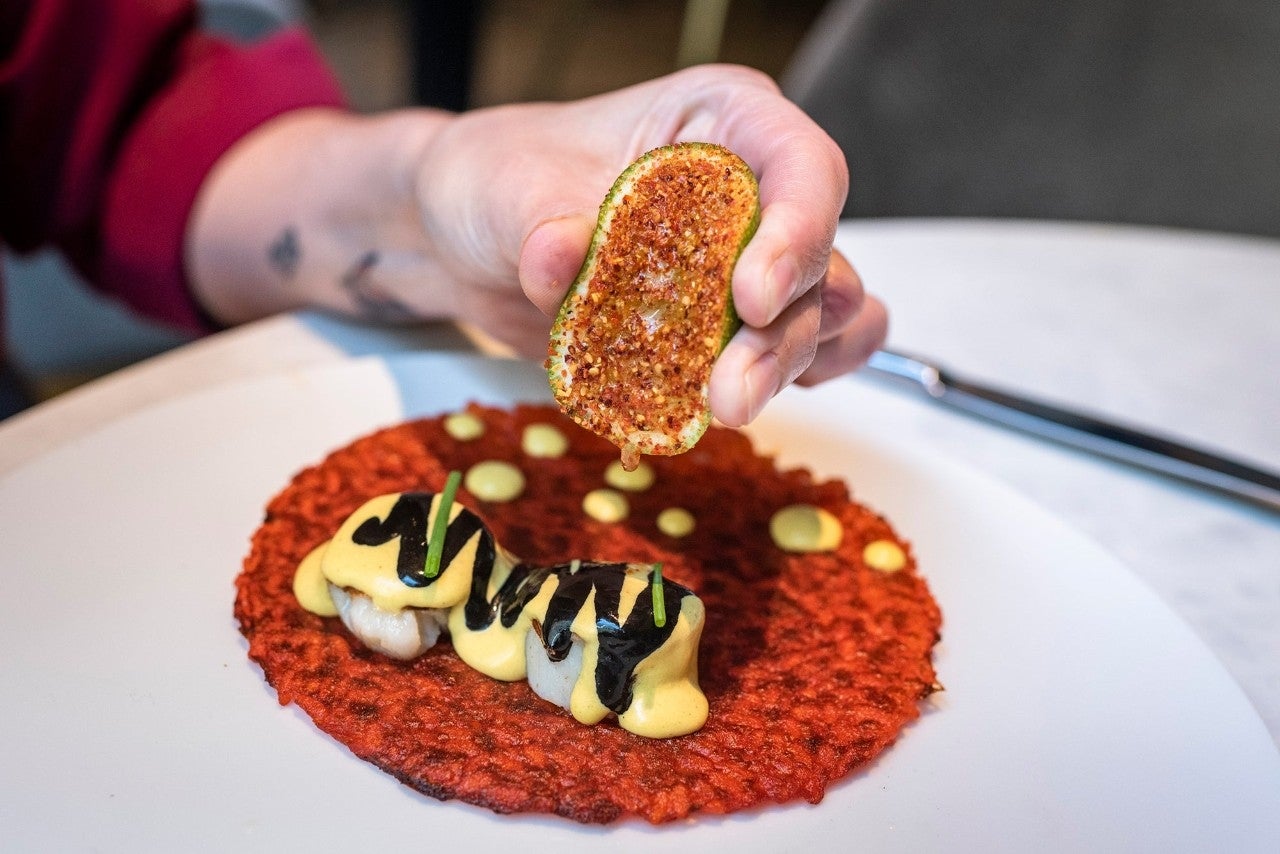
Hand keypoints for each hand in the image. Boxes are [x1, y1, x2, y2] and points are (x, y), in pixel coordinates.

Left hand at [189, 66, 884, 426]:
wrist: (450, 243)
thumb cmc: (477, 182)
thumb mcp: (497, 183)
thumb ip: (541, 216)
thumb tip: (571, 261)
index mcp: (717, 123)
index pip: (799, 163)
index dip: (799, 228)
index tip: (753, 294)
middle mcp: (743, 191)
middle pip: (825, 253)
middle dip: (792, 328)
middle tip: (729, 387)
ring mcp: (737, 263)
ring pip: (825, 315)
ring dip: (794, 367)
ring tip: (723, 404)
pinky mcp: (714, 326)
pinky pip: (777, 359)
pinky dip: (763, 386)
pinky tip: (708, 403)